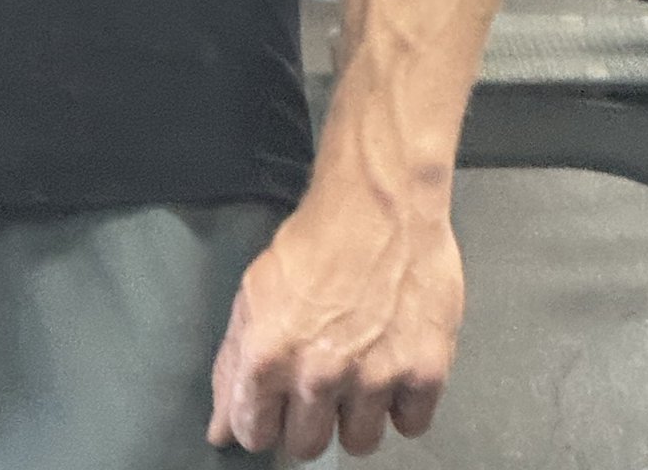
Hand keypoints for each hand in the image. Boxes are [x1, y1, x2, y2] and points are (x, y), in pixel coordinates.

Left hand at [208, 186, 464, 460]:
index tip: (279, 401)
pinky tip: (396, 363)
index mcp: (268, 356)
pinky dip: (406, 401)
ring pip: (359, 442)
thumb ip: (232, 366)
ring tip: (363, 368)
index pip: (255, 434)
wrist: (381, 201)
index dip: (266, 415)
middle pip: (307, 445)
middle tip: (325, 375)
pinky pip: (412, 423)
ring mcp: (376, 376)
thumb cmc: (319, 238)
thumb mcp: (255, 293)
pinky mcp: (425, 369)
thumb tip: (221, 430)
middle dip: (311, 415)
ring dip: (359, 413)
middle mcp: (320, 374)